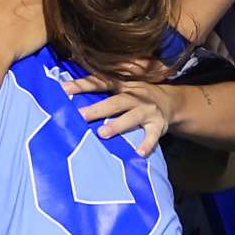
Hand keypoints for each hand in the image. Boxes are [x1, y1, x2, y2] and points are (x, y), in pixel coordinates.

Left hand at [60, 74, 176, 155]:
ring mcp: (148, 110)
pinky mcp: (159, 124)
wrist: (170, 102)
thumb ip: (102, 88)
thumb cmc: (136, 95)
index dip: (83, 85)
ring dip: (118, 125)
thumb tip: (68, 89)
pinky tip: (139, 152)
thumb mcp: (123, 86)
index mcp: (123, 84)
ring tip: (102, 134)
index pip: (101, 82)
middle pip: (115, 102)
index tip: (64, 89)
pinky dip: (147, 143)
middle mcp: (135, 95)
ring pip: (132, 117)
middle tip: (81, 116)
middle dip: (98, 109)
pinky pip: (153, 135)